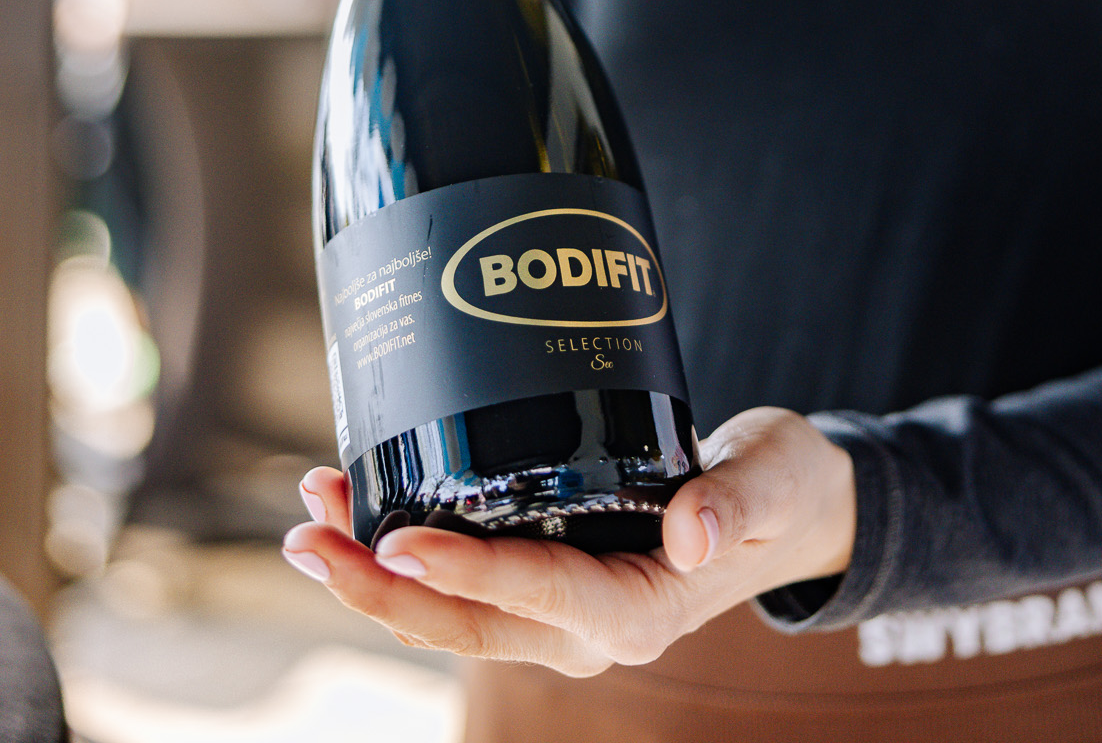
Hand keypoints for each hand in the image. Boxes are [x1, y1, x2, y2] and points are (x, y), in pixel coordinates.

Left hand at [281, 407, 855, 672]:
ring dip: (373, 571)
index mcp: (641, 611)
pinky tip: (360, 504)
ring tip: (312, 514)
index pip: (539, 595)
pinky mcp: (545, 580)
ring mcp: (560, 612)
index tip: (398, 542)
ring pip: (449, 611)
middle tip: (310, 538)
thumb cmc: (779, 489)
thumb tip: (693, 528)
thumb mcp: (774, 480)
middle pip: (468, 623)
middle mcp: (588, 628)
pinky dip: (403, 550)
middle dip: (380, 588)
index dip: (466, 572)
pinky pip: (461, 583)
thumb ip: (737, 499)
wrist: (784, 508)